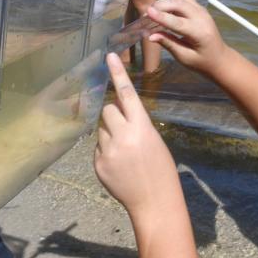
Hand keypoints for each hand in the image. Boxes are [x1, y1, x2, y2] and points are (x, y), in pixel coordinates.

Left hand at [94, 53, 180, 216]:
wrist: (154, 201)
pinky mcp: (98, 164)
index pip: (126, 93)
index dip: (117, 73)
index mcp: (142, 127)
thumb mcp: (154, 141)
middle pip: (107, 110)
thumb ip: (136, 126)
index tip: (108, 56)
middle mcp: (122, 136)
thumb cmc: (161, 170)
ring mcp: (107, 151)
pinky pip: (97, 149)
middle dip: (114, 116)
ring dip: (110, 135)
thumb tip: (117, 117)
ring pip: (101, 129)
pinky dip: (106, 153)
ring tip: (125, 154)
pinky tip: (120, 167)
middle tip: (125, 130)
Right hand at [145, 0, 227, 75]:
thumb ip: (168, 43)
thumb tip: (150, 36)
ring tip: (156, 13)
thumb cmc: (202, 62)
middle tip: (146, 14)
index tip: (147, 12)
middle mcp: (202, 18)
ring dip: (166, 2)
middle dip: (160, 6)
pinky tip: (168, 10)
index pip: (177, 22)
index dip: (161, 17)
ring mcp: (202, 10)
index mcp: (200, 33)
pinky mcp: (200, 8)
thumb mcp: (184, 57)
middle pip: (178, 3)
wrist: (219, 57)